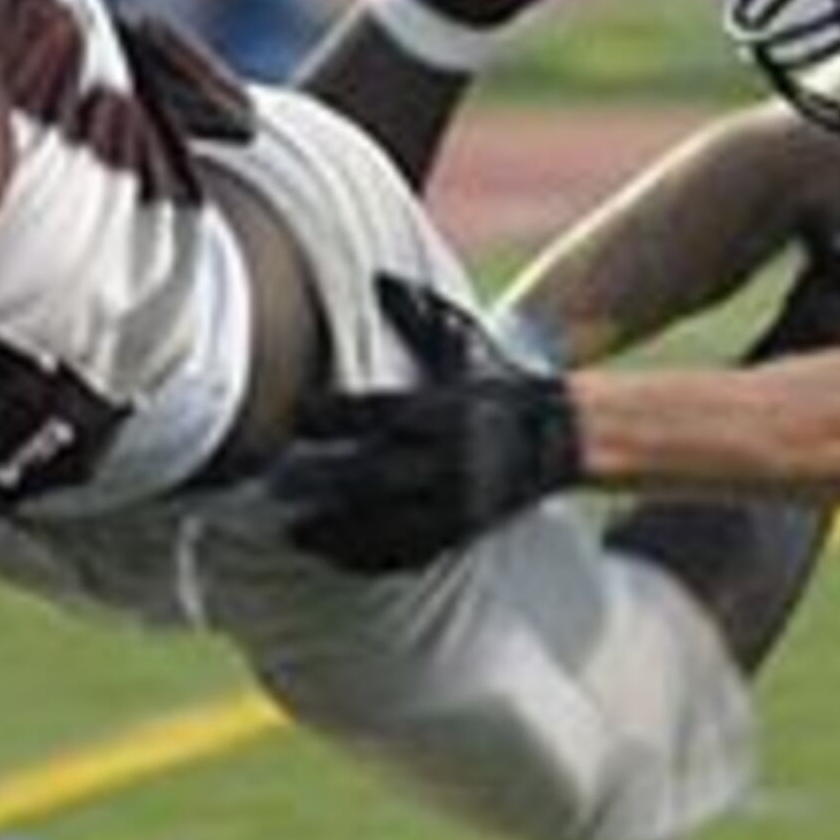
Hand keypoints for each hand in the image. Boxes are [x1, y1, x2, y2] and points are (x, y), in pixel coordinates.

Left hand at [267, 276, 587, 573]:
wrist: (566, 434)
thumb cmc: (502, 386)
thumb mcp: (462, 347)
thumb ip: (416, 318)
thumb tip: (379, 280)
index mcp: (441, 406)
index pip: (377, 411)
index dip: (333, 415)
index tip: (296, 417)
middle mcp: (446, 455)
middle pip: (372, 474)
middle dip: (321, 483)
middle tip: (273, 488)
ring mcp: (455, 499)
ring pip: (387, 524)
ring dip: (337, 531)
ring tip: (293, 535)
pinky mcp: (463, 529)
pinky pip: (411, 551)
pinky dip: (370, 558)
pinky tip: (335, 558)